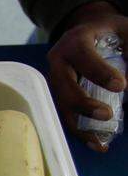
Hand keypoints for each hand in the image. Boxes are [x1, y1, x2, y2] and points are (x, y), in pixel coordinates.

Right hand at [48, 1, 127, 151]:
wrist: (86, 31)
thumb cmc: (108, 31)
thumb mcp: (125, 32)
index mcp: (75, 42)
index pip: (83, 56)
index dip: (99, 72)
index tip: (121, 86)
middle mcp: (59, 62)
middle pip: (63, 85)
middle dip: (82, 103)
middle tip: (106, 115)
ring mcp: (56, 80)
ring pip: (61, 105)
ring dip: (79, 126)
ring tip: (99, 142)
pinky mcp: (60, 94)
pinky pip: (66, 114)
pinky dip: (80, 130)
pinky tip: (96, 144)